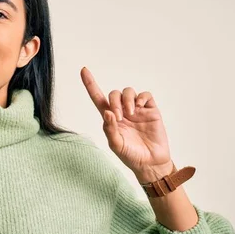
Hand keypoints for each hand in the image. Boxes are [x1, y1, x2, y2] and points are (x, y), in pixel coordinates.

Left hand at [80, 66, 172, 181]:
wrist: (151, 163)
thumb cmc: (131, 155)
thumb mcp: (115, 145)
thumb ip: (109, 129)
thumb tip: (107, 112)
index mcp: (111, 119)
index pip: (98, 98)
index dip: (90, 84)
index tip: (83, 70)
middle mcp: (123, 111)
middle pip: (114, 94)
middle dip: (115, 101)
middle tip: (119, 117)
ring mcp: (137, 110)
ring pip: (129, 92)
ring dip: (127, 100)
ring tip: (130, 114)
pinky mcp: (151, 110)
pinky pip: (145, 95)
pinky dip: (141, 98)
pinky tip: (139, 108)